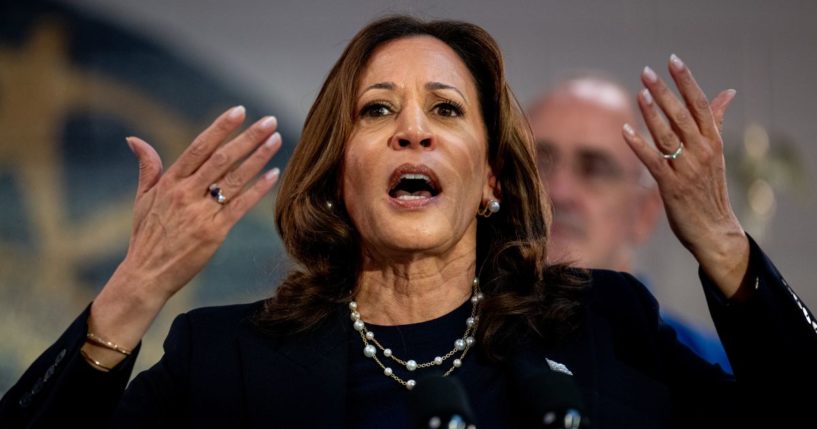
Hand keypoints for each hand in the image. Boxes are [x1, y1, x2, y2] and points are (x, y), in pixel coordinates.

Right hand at [85, 106, 281, 361]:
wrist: (146, 275)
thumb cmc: (145, 237)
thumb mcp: (142, 199)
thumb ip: (147, 168)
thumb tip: (134, 140)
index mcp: (169, 182)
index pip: (199, 147)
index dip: (221, 128)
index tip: (240, 111)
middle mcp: (185, 194)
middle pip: (222, 158)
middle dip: (248, 138)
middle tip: (270, 121)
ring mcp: (201, 213)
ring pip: (234, 179)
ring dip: (258, 158)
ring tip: (276, 140)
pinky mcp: (214, 232)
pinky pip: (241, 206)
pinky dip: (258, 189)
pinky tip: (274, 174)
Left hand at [621, 54, 749, 298]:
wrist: (714, 230)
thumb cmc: (710, 190)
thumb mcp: (715, 153)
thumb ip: (715, 122)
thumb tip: (727, 93)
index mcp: (713, 141)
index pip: (700, 104)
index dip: (686, 81)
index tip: (672, 60)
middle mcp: (702, 152)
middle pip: (682, 115)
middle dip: (664, 92)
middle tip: (646, 72)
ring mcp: (687, 169)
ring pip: (667, 135)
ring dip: (652, 113)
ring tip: (639, 93)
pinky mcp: (671, 186)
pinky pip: (653, 161)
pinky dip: (639, 144)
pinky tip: (625, 129)